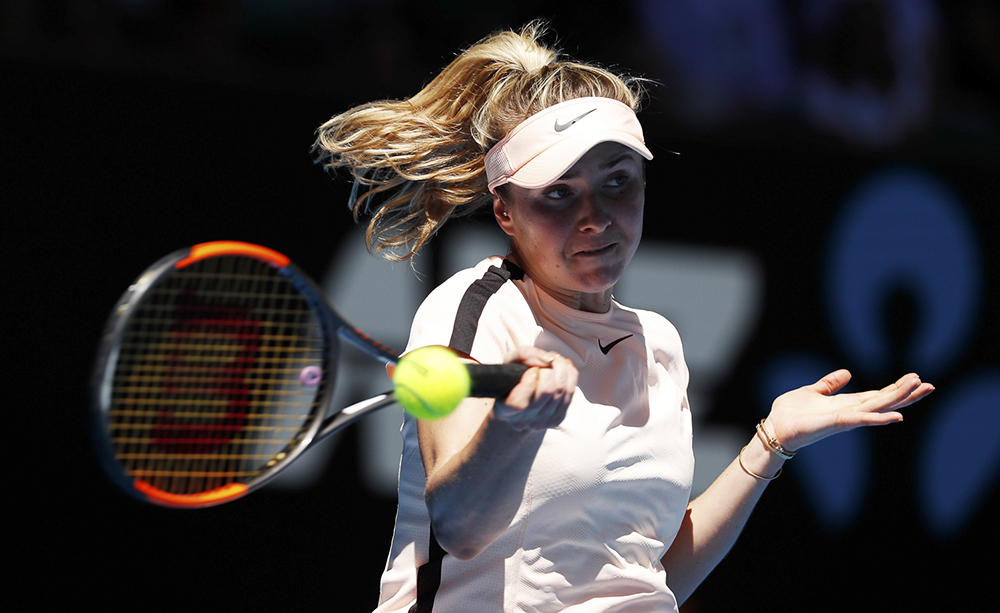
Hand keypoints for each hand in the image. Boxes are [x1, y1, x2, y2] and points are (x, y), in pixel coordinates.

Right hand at [492, 346, 577, 430]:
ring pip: (561, 390)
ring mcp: (542, 422)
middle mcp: (523, 421)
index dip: (528, 384)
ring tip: (554, 360)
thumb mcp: (510, 363)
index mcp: (504, 411)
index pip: (518, 404)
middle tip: (545, 360)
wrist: (521, 403)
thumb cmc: (513, 380)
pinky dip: (570, 375)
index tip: (532, 370)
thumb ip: (522, 355)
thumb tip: (546, 358)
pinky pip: (571, 392)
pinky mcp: (558, 419)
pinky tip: (563, 368)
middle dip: (549, 369)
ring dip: (561, 368)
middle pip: (546, 391)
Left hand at [765, 370, 933, 451]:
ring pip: (879, 406)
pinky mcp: (837, 423)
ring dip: (900, 398)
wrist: (775, 428)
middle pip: (885, 401)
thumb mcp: (812, 392)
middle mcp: (851, 412)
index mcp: (846, 404)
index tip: (917, 379)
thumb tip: (846, 373)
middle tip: (930, 385)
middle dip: (907, 393)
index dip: (897, 388)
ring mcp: (846, 418)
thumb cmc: (791, 413)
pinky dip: (879, 418)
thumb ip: (829, 384)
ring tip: (920, 387)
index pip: (878, 395)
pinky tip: (897, 416)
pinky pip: (862, 420)